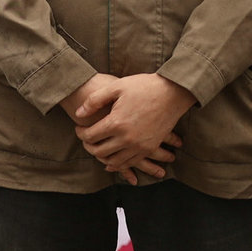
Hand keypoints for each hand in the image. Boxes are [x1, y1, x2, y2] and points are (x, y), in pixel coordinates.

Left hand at [74, 74, 194, 180]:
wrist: (173, 92)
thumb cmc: (144, 86)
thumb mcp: (116, 87)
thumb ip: (94, 101)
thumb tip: (78, 114)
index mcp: (116, 123)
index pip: (90, 136)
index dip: (80, 133)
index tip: (79, 127)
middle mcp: (127, 138)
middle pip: (99, 151)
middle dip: (88, 146)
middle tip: (85, 139)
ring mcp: (139, 146)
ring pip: (113, 161)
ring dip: (101, 157)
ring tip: (97, 148)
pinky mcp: (149, 148)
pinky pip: (129, 163)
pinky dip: (118, 164)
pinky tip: (112, 160)